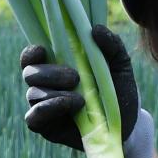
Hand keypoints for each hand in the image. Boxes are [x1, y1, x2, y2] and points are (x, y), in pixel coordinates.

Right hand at [20, 24, 153, 157]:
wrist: (128, 126)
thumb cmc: (119, 92)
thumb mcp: (121, 66)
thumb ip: (112, 46)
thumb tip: (96, 29)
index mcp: (56, 66)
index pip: (32, 56)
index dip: (32, 52)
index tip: (44, 49)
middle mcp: (45, 85)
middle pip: (29, 73)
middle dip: (49, 73)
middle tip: (75, 77)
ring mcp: (44, 107)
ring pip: (32, 94)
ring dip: (55, 94)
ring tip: (81, 100)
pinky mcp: (46, 127)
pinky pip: (33, 118)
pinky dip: (47, 110)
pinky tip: (68, 107)